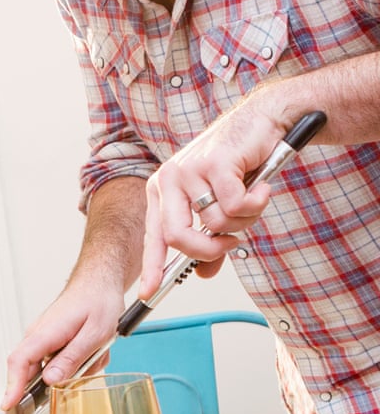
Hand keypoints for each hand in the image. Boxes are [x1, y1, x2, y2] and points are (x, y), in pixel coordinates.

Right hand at [1, 274, 125, 407]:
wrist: (99, 281)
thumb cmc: (98, 301)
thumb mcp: (94, 334)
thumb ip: (71, 358)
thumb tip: (51, 380)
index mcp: (45, 333)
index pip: (19, 362)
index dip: (12, 386)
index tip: (7, 405)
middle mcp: (37, 336)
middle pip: (30, 371)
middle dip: (58, 381)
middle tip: (84, 370)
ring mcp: (42, 338)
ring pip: (49, 369)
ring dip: (74, 369)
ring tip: (96, 352)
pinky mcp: (50, 341)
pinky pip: (56, 361)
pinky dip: (76, 362)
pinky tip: (93, 351)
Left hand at [139, 105, 286, 297]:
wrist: (263, 121)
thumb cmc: (239, 165)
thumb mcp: (219, 205)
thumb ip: (210, 238)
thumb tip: (204, 273)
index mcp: (161, 191)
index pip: (153, 237)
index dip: (152, 268)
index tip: (150, 293)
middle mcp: (168, 180)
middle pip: (177, 237)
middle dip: (209, 250)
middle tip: (232, 245)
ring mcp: (189, 170)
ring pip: (215, 224)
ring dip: (243, 221)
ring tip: (251, 199)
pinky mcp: (215, 163)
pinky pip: (235, 206)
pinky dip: (255, 204)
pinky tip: (262, 188)